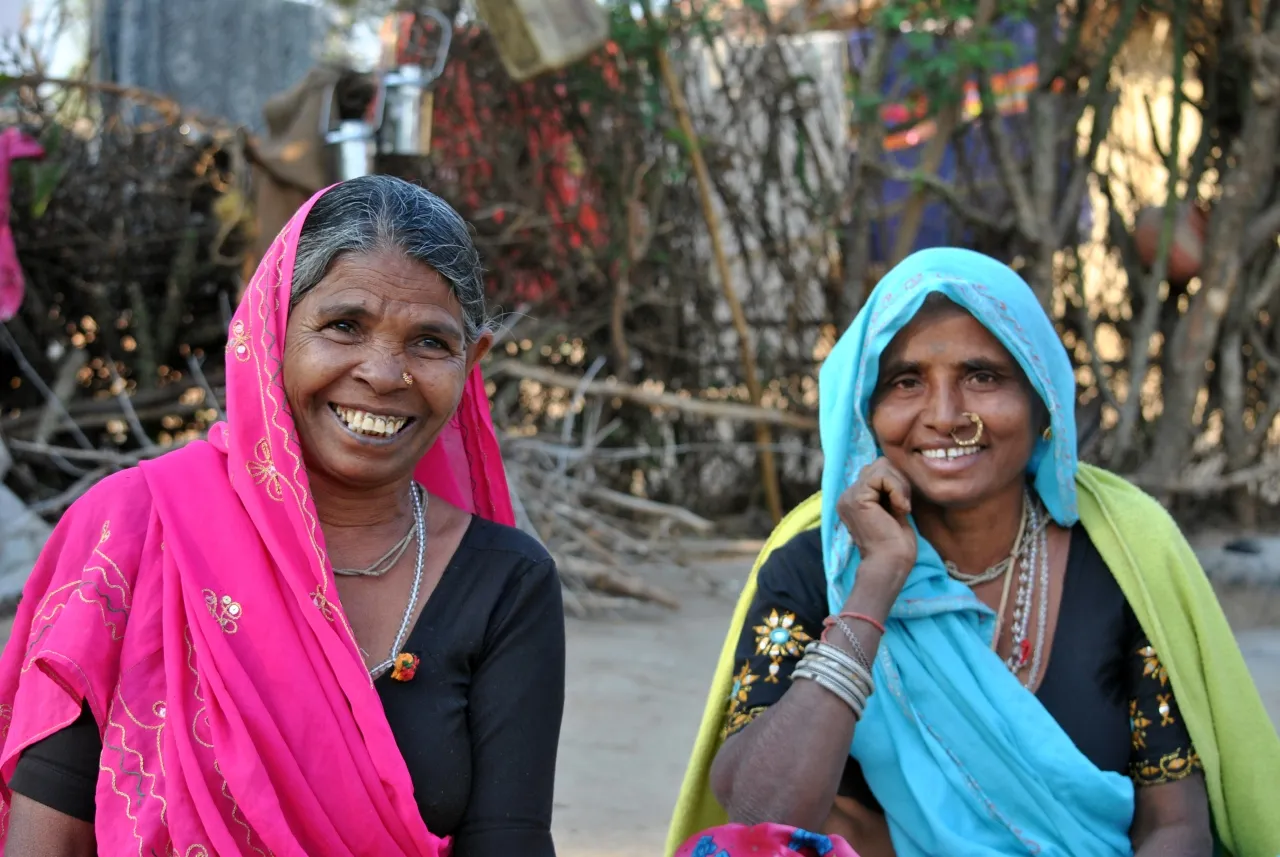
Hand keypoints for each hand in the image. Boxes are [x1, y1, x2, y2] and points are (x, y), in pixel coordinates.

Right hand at [836, 458, 916, 613]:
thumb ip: (888, 489)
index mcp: (854, 499)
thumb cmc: (896, 544)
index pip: (877, 471)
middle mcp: (847, 495)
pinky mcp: (857, 498)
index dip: (896, 482)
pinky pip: (882, 477)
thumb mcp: (893, 508)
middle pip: (879, 464)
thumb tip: (892, 468)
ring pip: (881, 467)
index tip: (903, 506)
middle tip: (904, 506)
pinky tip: (900, 509)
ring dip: (900, 486)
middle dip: (899, 481)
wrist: (891, 564)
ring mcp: (849, 496)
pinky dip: (898, 490)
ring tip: (902, 508)